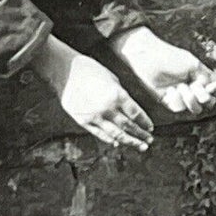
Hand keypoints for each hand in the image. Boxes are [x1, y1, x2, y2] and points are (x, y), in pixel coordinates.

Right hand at [39, 40, 153, 149]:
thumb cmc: (90, 70)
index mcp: (117, 95)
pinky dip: (110, 140)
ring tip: (140, 146)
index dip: (144, 122)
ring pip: (116, 134)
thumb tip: (129, 109)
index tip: (150, 128)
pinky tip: (117, 143)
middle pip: (128, 126)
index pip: (136, 114)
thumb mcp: (112, 79)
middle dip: (140, 135)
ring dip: (130, 141)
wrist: (65, 71)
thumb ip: (121, 95)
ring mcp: (95, 117)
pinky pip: (100, 134)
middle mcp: (108, 109)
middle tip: (149, 140)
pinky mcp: (83, 121)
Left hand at [112, 26, 215, 115]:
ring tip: (180, 87)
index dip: (212, 91)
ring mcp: (180, 96)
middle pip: (206, 104)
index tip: (209, 86)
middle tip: (194, 87)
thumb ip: (206, 76)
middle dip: (202, 97)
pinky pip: (178, 108)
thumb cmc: (171, 57)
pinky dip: (177, 99)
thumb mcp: (193, 64)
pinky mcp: (168, 102)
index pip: (212, 91)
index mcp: (198, 79)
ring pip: (194, 109)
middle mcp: (191, 89)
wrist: (149, 58)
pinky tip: (170, 90)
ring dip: (189, 98)